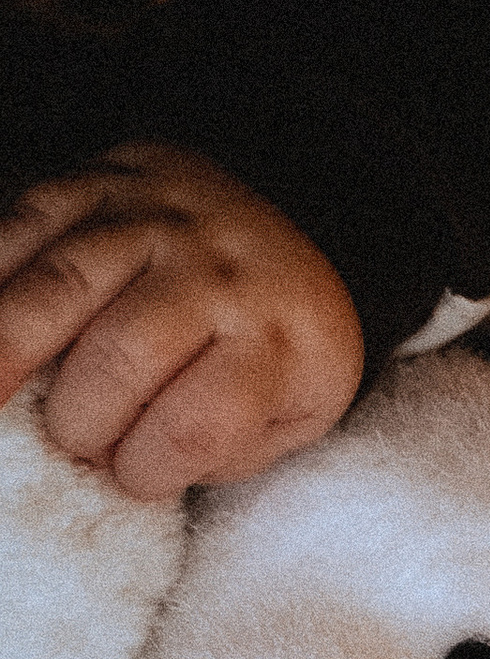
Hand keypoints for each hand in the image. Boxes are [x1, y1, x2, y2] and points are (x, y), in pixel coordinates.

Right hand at [0, 141, 364, 498]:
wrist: (276, 251)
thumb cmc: (275, 357)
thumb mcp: (291, 417)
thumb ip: (221, 451)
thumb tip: (120, 469)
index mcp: (284, 338)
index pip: (198, 424)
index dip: (145, 469)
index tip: (129, 479)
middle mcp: (223, 267)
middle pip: (123, 353)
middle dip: (80, 421)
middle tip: (75, 441)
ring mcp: (162, 215)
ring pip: (62, 284)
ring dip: (7, 355)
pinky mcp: (106, 179)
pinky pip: (26, 222)